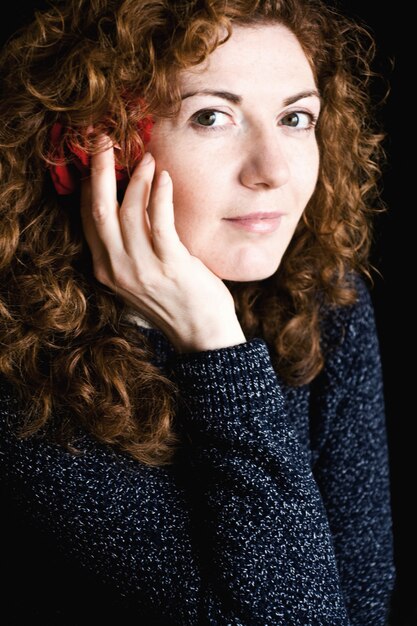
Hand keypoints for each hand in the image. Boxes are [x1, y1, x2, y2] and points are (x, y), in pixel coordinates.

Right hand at [80, 139, 245, 351]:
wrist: (201, 335)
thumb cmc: (175, 301)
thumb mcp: (141, 276)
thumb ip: (130, 247)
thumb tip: (133, 204)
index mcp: (106, 269)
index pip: (89, 219)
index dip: (89, 186)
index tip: (94, 158)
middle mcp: (117, 269)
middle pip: (100, 209)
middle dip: (99, 170)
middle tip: (104, 140)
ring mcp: (142, 269)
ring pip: (129, 211)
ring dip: (137, 179)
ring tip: (147, 159)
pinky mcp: (170, 265)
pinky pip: (160, 221)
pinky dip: (160, 195)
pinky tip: (164, 178)